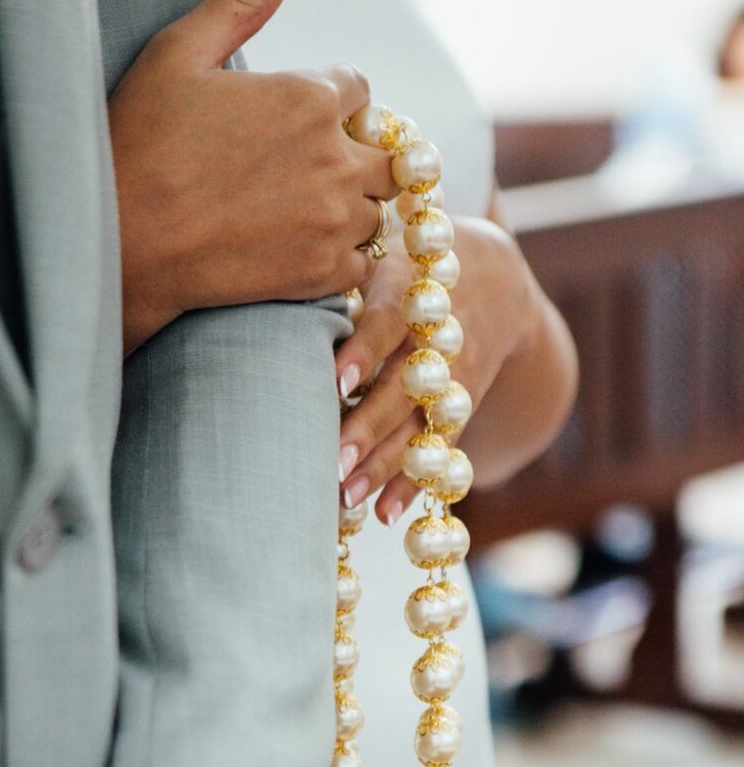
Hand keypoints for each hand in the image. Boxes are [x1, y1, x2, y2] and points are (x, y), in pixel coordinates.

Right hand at [109, 0, 398, 352]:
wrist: (126, 243)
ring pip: (374, 212)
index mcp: (309, 97)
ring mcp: (332, 220)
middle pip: (382, 155)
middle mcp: (334, 158)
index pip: (359, 91)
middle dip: (353, 159)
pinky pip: (360, 266)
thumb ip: (235, 9)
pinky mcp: (320, 273)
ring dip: (350, 212)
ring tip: (303, 217)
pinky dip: (341, 260)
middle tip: (307, 177)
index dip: (334, 105)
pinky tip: (304, 253)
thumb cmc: (140, 147)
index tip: (305, 125)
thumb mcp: (178, 54)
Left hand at [336, 216, 540, 521]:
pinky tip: (383, 514)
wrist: (497, 279)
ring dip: (385, 465)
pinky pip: (439, 450)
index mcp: (411, 287)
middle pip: (404, 386)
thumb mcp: (380, 252)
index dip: (365, 351)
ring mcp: (455, 377)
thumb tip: (269, 294)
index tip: (336, 381)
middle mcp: (439, 335)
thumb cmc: (403, 266)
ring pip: (420, 426)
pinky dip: (412, 484)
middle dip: (371, 427)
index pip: (387, 321)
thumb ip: (338, 275)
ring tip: (347, 497)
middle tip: (334, 462)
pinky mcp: (463, 408)